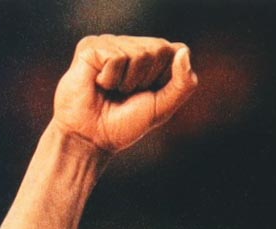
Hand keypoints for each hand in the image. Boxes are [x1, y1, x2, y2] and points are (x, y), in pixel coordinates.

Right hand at [53, 35, 197, 152]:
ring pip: (139, 53)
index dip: (165, 77)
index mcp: (150, 57)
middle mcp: (131, 45)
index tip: (148, 93)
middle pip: (159, 48)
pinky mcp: (91, 46)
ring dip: (128, 82)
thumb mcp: (162, 107)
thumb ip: (182, 84)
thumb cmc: (125, 123)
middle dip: (147, 79)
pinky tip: (99, 84)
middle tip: (127, 94)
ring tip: (112, 90)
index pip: (175, 50)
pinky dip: (110, 79)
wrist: (92, 137)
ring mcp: (110, 44)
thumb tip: (184, 51)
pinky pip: (115, 57)